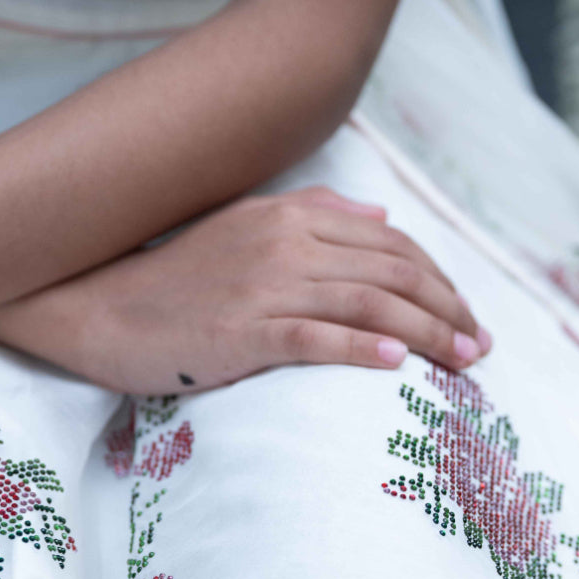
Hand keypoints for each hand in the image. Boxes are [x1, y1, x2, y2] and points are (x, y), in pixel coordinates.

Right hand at [0, 187, 492, 394]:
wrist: (97, 308)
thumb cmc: (178, 279)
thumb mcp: (246, 227)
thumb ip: (315, 213)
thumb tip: (381, 215)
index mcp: (290, 217)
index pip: (390, 243)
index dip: (439, 277)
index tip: (467, 313)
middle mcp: (284, 244)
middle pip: (392, 273)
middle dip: (448, 309)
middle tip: (481, 347)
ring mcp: (263, 285)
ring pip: (367, 305)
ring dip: (426, 335)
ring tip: (463, 363)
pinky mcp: (242, 329)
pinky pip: (315, 336)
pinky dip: (361, 349)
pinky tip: (396, 366)